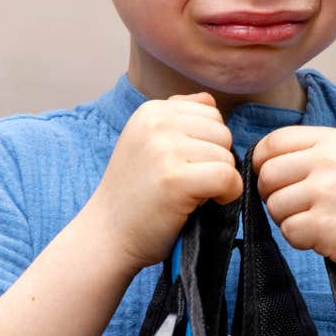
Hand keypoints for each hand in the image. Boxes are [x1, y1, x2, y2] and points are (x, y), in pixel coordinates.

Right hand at [90, 93, 241, 274]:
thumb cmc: (134, 194)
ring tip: (191, 194)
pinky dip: (227, 195)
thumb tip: (210, 100)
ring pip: (227, 155)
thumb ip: (178, 118)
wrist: (107, 235)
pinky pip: (228, 178)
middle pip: (222, 132)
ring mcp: (164, 149)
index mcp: (150, 111)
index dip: (208, 143)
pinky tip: (206, 204)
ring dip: (219, 179)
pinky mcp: (175, 179)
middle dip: (215, 160)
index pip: (210, 112)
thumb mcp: (148, 143)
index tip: (186, 165)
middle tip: (190, 182)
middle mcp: (156, 123)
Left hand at [252, 126, 335, 280]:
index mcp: (333, 140)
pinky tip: (325, 238)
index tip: (275, 180)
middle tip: (298, 208)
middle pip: (267, 174)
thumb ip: (311, 153)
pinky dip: (301, 240)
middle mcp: (328, 161)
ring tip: (318, 223)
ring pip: (274, 205)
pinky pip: (288, 231)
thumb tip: (261, 162)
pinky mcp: (324, 225)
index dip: (264, 163)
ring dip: (288, 220)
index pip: (273, 142)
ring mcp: (326, 192)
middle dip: (273, 195)